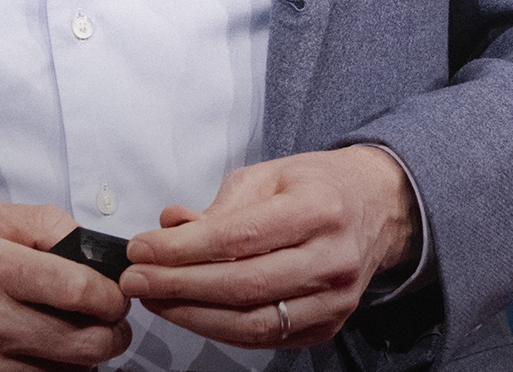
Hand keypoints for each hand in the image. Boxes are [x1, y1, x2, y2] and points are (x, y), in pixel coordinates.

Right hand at [0, 199, 131, 370]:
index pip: (77, 289)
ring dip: (85, 363)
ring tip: (82, 343)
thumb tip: (83, 238)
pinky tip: (49, 363)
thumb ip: (34, 222)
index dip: (112, 296)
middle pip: (82, 344)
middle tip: (113, 325)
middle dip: (113, 336)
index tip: (117, 294)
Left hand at [116, 146, 417, 350]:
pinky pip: (267, 338)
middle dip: (178, 286)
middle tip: (136, 280)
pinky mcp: (329, 326)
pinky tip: (190, 314)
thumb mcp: (269, 176)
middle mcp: (333, 258)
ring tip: (155, 300)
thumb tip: (168, 228)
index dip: (183, 249)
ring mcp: (335, 300)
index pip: (239, 238)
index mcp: (318, 209)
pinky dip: (222, 330)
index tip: (142, 249)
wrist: (377, 208)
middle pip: (243, 285)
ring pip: (253, 322)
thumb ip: (219, 207)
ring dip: (193, 316)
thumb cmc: (316, 186)